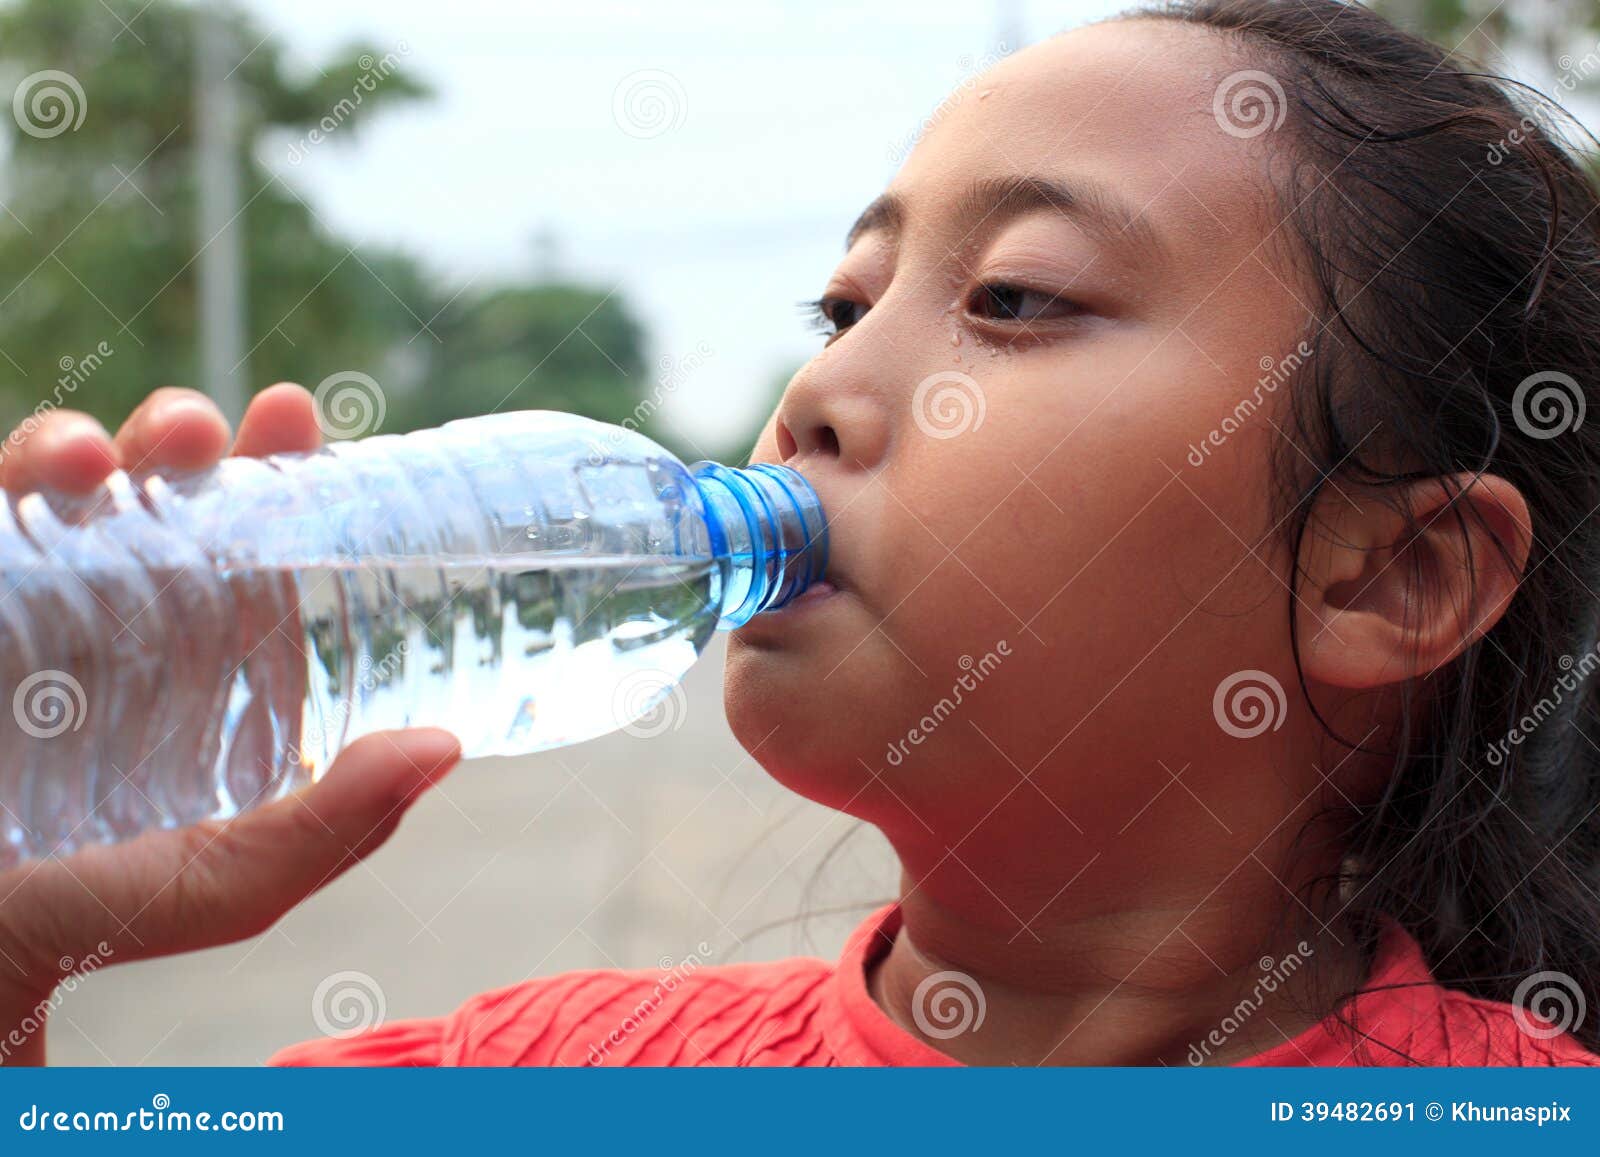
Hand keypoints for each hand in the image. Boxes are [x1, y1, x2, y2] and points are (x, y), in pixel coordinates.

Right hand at [0, 385, 461, 1064]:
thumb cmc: (96, 914)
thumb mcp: (233, 879)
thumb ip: (335, 825)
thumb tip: (446, 747)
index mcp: (202, 653)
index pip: (248, 538)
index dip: (275, 468)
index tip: (295, 416)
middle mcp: (119, 613)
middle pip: (156, 491)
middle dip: (178, 437)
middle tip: (201, 434)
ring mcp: (32, 608)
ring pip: (57, 491)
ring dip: (77, 447)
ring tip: (101, 459)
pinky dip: (6, 491)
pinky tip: (48, 484)